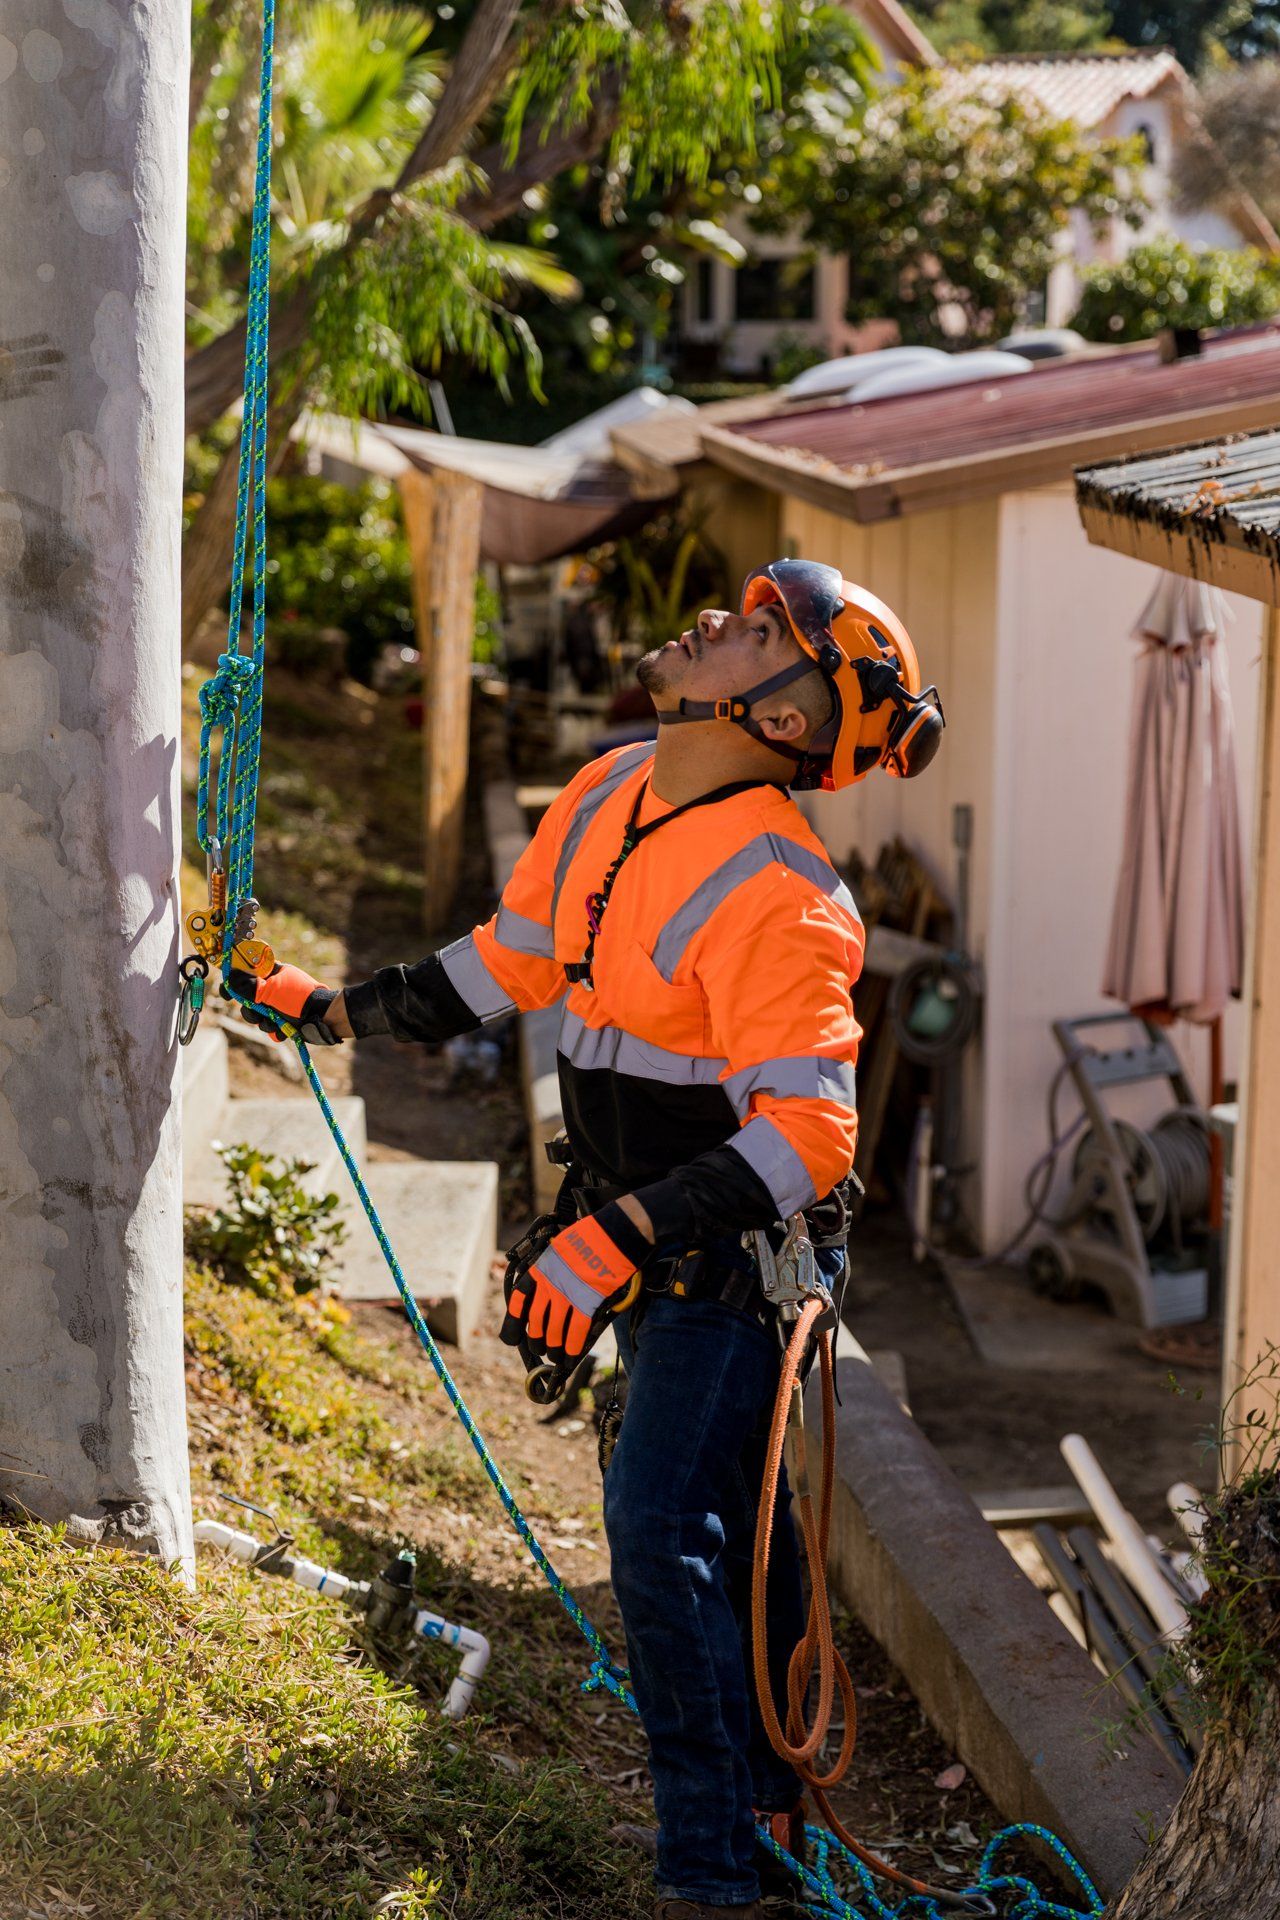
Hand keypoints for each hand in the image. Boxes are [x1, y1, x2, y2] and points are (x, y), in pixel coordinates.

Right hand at [223, 961, 340, 1045]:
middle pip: (248, 999)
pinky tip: (283, 1030)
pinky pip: (270, 1027)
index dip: (234, 983)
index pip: (246, 973)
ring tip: (275, 1023)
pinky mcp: (284, 1019)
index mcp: (272, 973)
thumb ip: (250, 986)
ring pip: (258, 1016)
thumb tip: (230, 980)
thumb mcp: (272, 990)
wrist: (322, 1018)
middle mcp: (274, 988)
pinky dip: (275, 1030)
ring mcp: (279, 1004)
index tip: (227, 994)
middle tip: (257, 1014)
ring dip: (264, 1022)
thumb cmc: (298, 998)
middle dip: (251, 1011)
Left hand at [499, 1201, 650, 1362]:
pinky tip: (571, 1357)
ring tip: (556, 1357)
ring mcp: (568, 1294)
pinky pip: (576, 1332)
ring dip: (554, 1348)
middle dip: (537, 1340)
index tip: (513, 1334)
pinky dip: (572, 1348)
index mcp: (542, 1268)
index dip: (514, 1321)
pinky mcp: (588, 1302)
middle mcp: (550, 1284)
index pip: (519, 1300)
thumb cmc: (594, 1235)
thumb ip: (554, 1266)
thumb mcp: (562, 1246)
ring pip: (554, 1331)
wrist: (616, 1232)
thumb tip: (552, 1282)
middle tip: (541, 1348)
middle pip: (536, 1321)